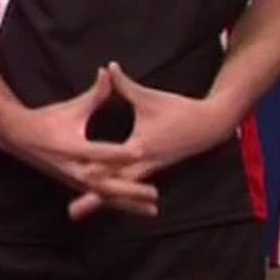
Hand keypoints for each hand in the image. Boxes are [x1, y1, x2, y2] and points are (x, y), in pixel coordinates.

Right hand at [0, 68, 156, 220]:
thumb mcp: (71, 108)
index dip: (121, 152)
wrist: (18, 137)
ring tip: (152, 209)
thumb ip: (95, 95)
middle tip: (154, 194)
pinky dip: (117, 203)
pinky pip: (99, 196)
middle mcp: (73, 168)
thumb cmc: (46, 120)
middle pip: (106, 184)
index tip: (141, 151)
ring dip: (129, 204)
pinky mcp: (75, 184)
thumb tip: (109, 72)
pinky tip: (134, 207)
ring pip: (105, 195)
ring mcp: (74, 179)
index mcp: (71, 147)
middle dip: (130, 191)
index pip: (100, 152)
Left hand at [66, 64, 234, 219]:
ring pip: (119, 190)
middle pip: (113, 186)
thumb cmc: (178, 110)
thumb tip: (108, 66)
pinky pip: (127, 187)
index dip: (96, 170)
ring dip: (100, 200)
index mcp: (139, 148)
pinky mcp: (149, 171)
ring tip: (76, 213)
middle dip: (93, 199)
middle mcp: (142, 165)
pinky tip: (98, 200)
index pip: (115, 163)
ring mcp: (147, 171)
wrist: (207, 127)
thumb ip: (124, 85)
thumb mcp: (148, 98)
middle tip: (72, 213)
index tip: (77, 176)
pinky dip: (112, 194)